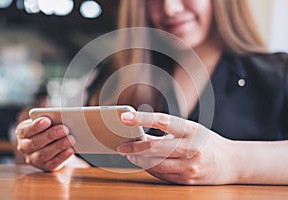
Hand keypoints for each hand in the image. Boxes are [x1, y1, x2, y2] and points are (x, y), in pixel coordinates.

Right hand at [15, 117, 75, 170]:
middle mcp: (25, 147)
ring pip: (44, 154)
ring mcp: (34, 159)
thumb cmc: (48, 129)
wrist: (52, 144)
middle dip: (51, 135)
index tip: (47, 120)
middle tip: (64, 129)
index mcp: (23, 133)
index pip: (25, 130)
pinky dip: (62, 156)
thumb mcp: (46, 122)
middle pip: (36, 142)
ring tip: (70, 139)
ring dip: (59, 146)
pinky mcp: (45, 166)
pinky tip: (70, 150)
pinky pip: (53, 163)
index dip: (36, 126)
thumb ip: (50, 120)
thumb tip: (59, 118)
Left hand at [117, 111, 238, 184]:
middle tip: (122, 146)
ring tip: (131, 155)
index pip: (162, 120)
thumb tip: (141, 137)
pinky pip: (162, 175)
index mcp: (191, 130)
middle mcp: (191, 148)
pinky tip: (144, 164)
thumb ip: (168, 133)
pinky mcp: (188, 179)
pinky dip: (150, 169)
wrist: (232, 163)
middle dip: (134, 148)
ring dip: (140, 160)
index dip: (142, 118)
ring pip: (155, 164)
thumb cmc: (207, 142)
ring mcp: (190, 166)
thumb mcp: (191, 130)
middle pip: (154, 147)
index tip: (125, 117)